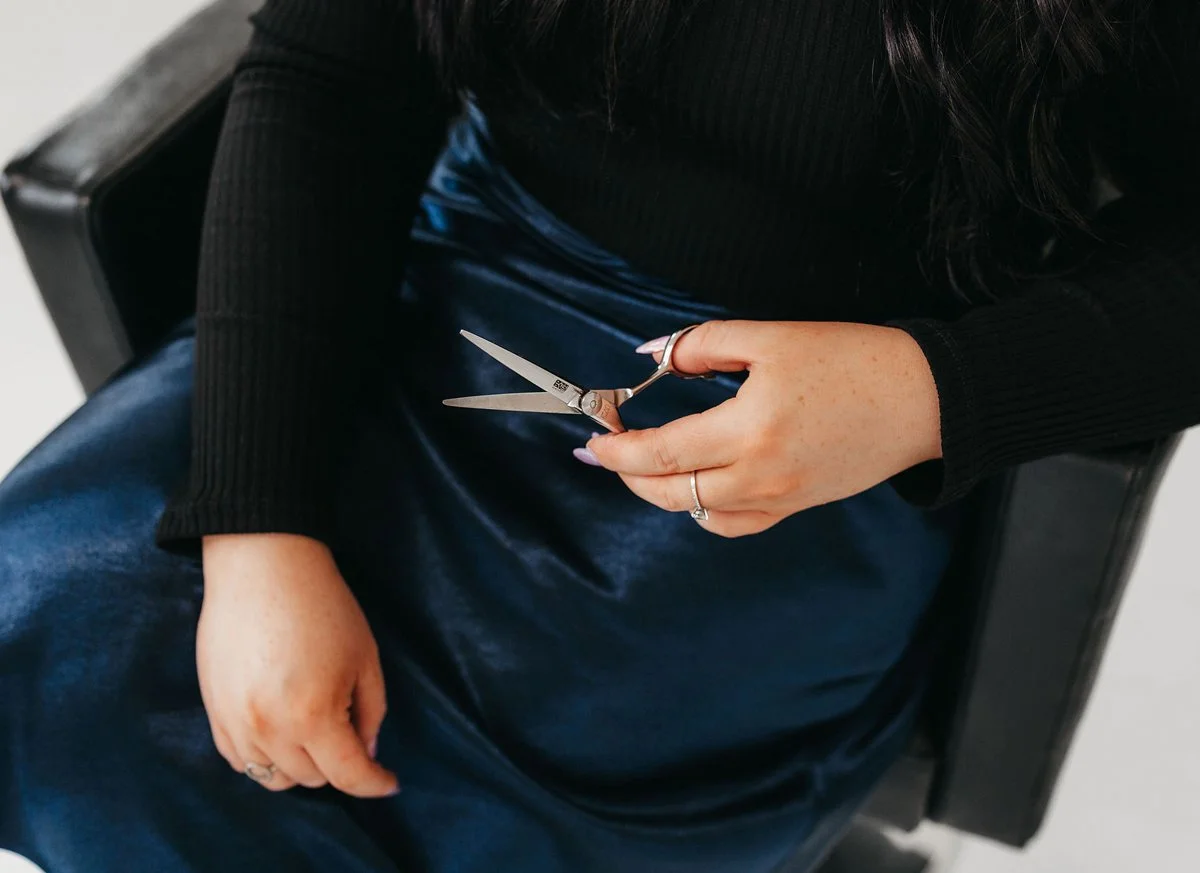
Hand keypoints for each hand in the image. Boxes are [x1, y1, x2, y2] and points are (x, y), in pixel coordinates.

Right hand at [197, 533, 398, 796]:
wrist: (262, 568)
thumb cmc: (323, 606)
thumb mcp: (365, 658)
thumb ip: (372, 711)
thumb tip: (366, 750)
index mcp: (313, 715)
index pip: (347, 775)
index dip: (374, 782)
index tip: (389, 782)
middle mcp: (269, 729)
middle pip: (312, 778)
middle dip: (339, 764)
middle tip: (352, 729)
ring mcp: (235, 724)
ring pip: (273, 777)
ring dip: (302, 765)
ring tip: (317, 729)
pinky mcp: (213, 712)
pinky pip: (241, 760)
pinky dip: (266, 757)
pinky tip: (284, 730)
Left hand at [585, 320, 941, 536]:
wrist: (925, 399)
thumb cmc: (854, 361)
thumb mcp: (772, 337)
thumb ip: (703, 344)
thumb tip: (653, 355)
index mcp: (749, 430)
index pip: (661, 452)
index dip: (618, 448)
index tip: (594, 435)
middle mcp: (760, 476)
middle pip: (669, 492)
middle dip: (626, 474)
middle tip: (604, 451)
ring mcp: (780, 499)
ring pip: (698, 513)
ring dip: (660, 493)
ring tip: (643, 465)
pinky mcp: (798, 506)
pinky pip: (735, 524)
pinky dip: (704, 511)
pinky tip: (697, 487)